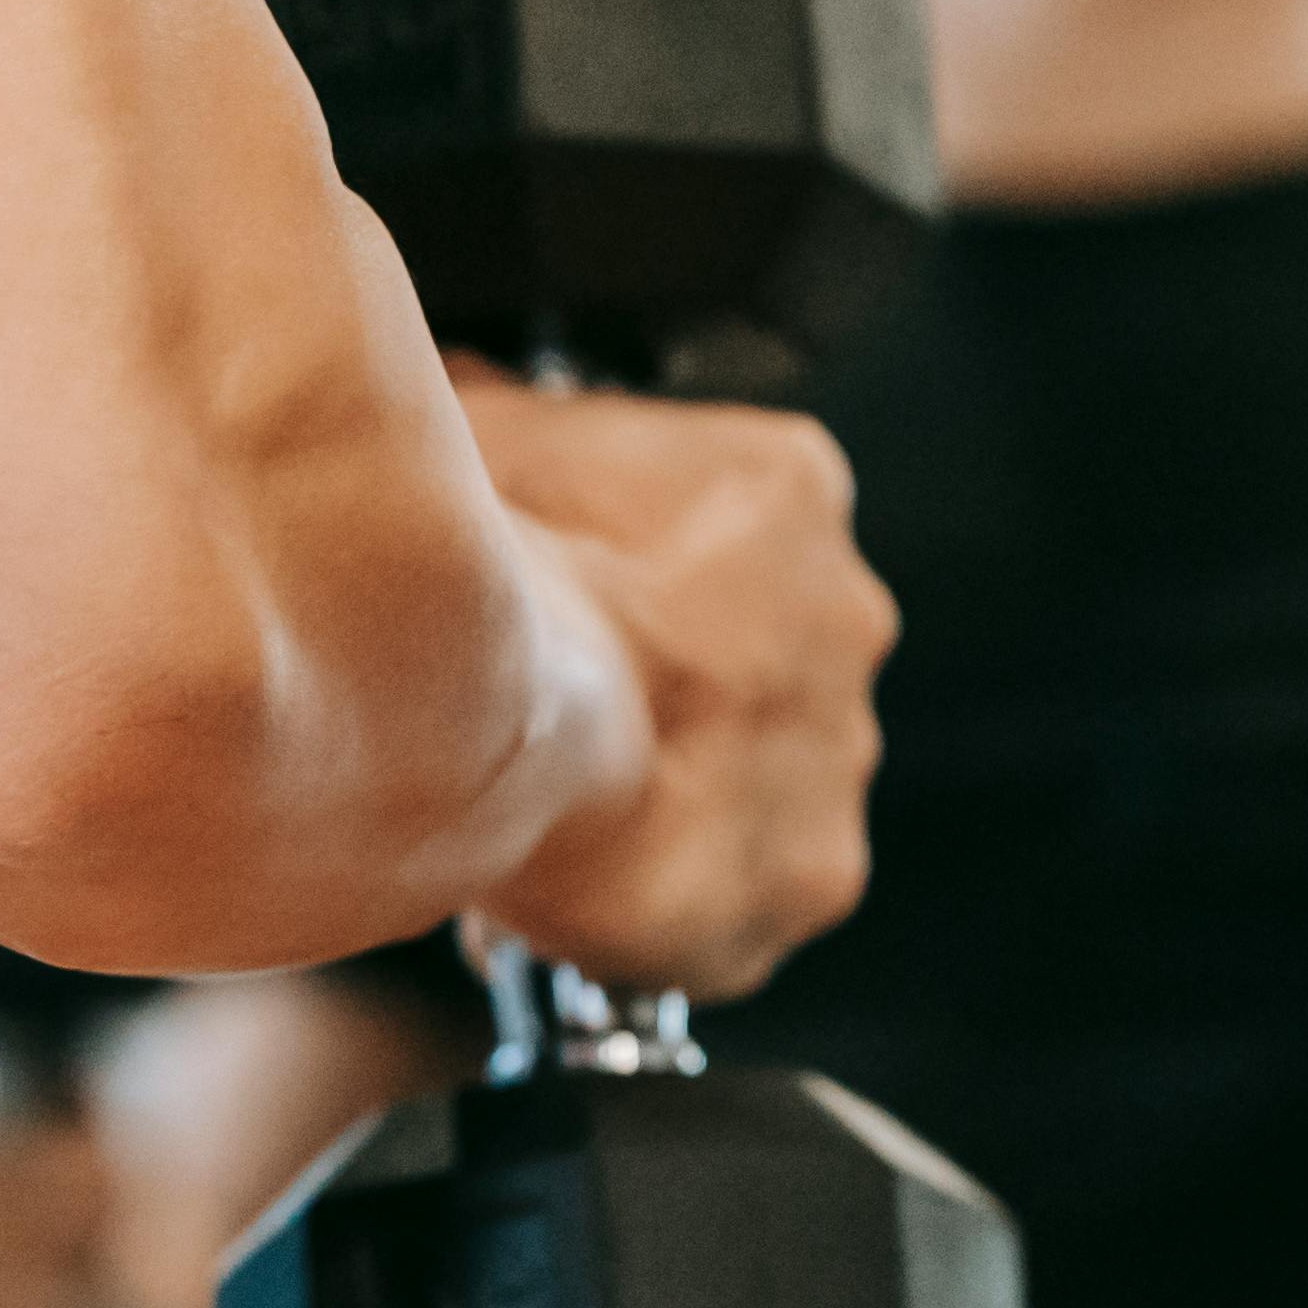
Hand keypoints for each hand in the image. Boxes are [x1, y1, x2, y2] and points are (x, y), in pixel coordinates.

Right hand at [452, 369, 896, 1004]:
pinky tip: (568, 891)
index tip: (563, 616)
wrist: (481, 700)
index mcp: (780, 487)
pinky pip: (739, 901)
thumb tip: (462, 401)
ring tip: (545, 816)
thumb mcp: (470, 435)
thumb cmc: (477, 563)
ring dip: (663, 802)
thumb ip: (496, 426)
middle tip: (550, 723)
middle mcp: (845, 613)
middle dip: (658, 697)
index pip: (716, 534)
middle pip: (747, 665)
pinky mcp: (811, 876)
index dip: (627, 583)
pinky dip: (663, 906)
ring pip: (750, 785)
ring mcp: (838, 751)